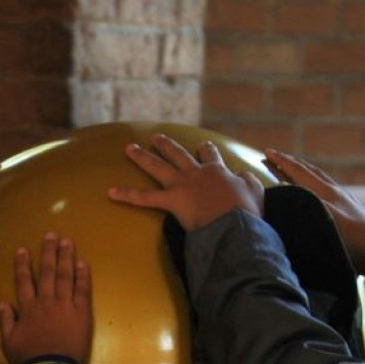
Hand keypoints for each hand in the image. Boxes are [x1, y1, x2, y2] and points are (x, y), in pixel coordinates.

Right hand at [0, 234, 92, 363]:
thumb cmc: (27, 359)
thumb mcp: (8, 342)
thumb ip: (5, 321)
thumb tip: (3, 303)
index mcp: (27, 308)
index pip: (24, 281)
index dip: (23, 265)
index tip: (23, 250)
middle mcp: (46, 302)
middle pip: (48, 272)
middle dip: (48, 252)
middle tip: (51, 235)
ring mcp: (65, 306)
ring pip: (65, 276)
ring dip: (66, 257)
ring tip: (67, 241)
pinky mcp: (82, 313)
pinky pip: (82, 291)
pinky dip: (83, 276)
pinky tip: (83, 263)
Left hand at [108, 134, 263, 230]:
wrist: (236, 223)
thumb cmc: (247, 212)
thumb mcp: (255, 192)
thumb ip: (247, 181)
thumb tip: (242, 175)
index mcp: (217, 171)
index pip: (210, 155)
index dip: (206, 150)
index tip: (203, 146)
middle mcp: (196, 173)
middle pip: (178, 154)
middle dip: (166, 145)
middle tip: (155, 137)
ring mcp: (182, 185)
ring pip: (157, 166)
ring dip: (142, 156)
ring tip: (129, 148)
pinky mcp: (172, 200)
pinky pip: (144, 197)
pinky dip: (127, 195)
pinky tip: (110, 192)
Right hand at [261, 149, 364, 277]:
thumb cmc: (350, 238)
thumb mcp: (324, 218)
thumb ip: (306, 201)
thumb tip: (283, 187)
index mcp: (326, 191)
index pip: (299, 171)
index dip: (282, 161)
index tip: (267, 151)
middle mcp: (335, 190)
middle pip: (309, 170)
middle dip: (291, 162)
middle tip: (275, 156)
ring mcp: (344, 198)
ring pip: (320, 178)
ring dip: (304, 171)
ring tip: (294, 168)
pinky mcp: (350, 208)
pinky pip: (328, 188)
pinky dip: (316, 184)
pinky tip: (317, 190)